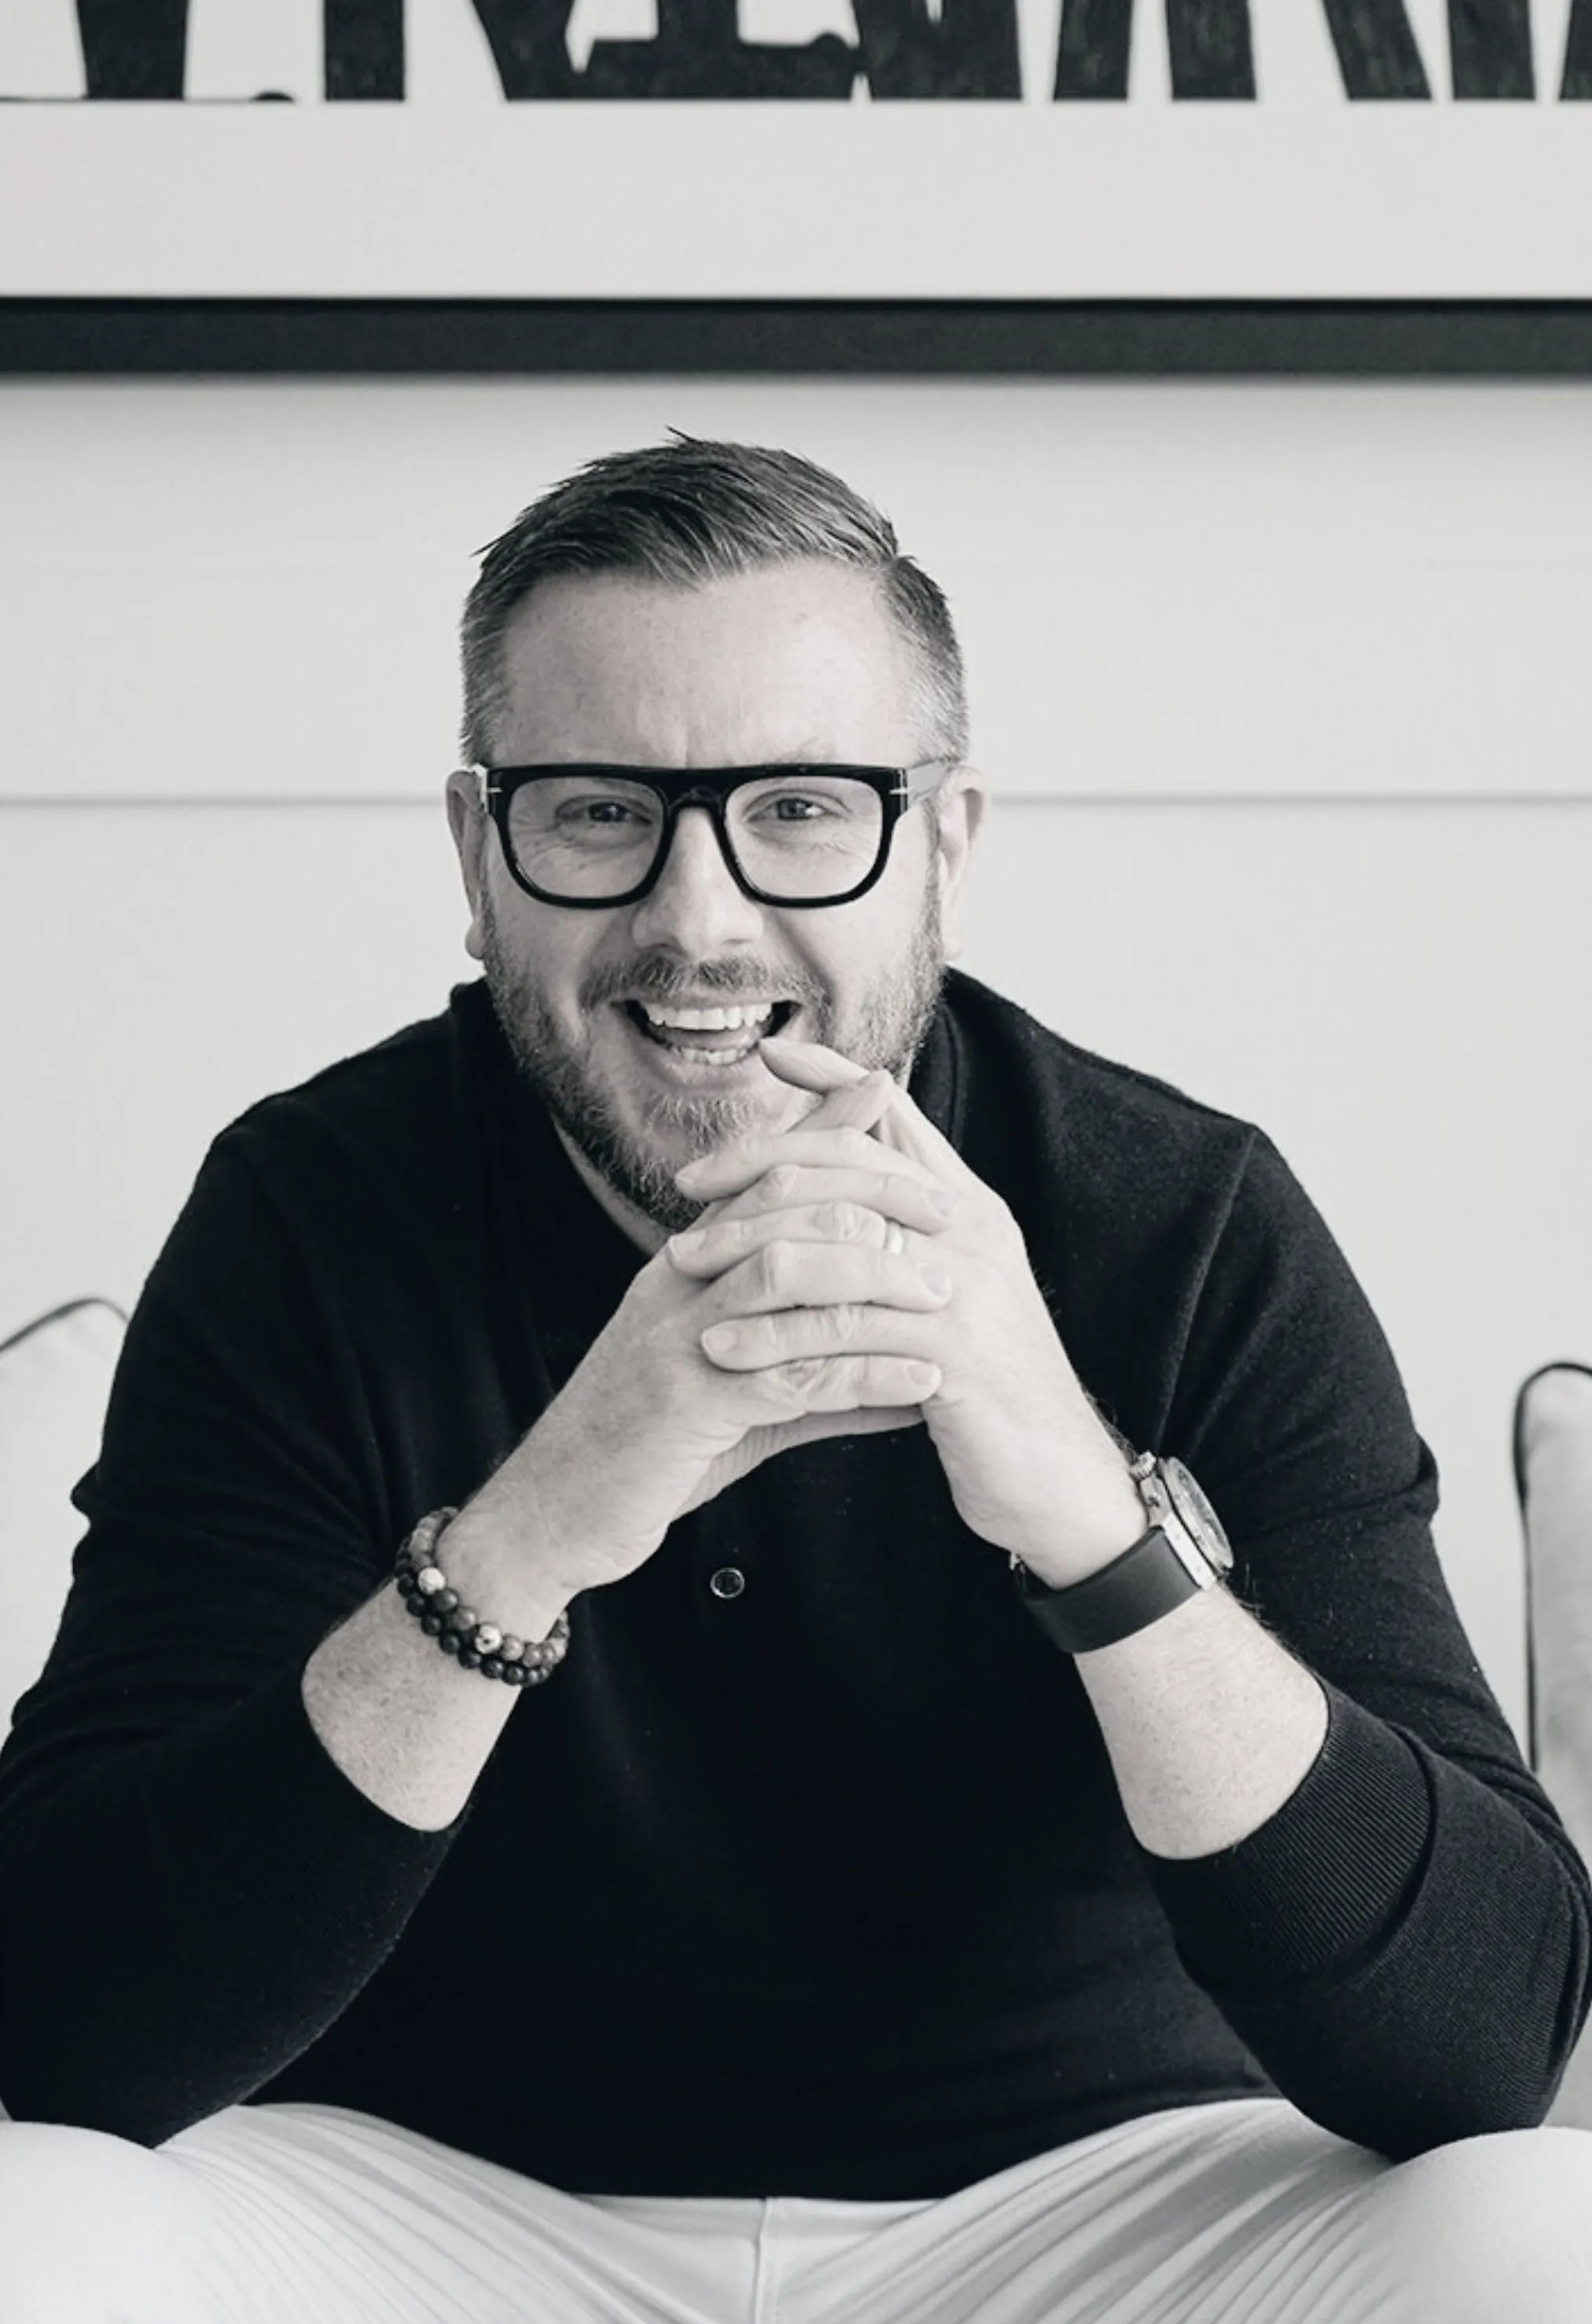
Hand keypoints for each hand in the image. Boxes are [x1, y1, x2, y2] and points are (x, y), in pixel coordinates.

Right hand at [458, 1067, 952, 1605]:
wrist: (556, 1512)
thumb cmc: (649, 1450)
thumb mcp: (733, 1393)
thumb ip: (815, 1371)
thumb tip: (909, 1369)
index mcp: (682, 1268)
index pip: (756, 1178)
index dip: (820, 1132)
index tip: (886, 1094)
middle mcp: (675, 1284)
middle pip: (779, 1205)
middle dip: (870, 1197)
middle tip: (946, 1209)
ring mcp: (676, 1338)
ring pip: (784, 1274)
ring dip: (873, 1278)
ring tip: (943, 1293)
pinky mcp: (684, 1403)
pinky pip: (787, 1375)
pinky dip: (861, 1374)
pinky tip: (918, 1385)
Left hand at [670, 1038, 1144, 1584]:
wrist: (1059, 1479)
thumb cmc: (989, 1390)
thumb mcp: (953, 1296)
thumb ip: (906, 1238)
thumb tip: (850, 1193)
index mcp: (968, 1206)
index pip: (897, 1117)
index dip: (836, 1076)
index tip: (772, 1053)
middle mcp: (970, 1228)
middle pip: (852, 1162)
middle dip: (760, 1165)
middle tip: (689, 1185)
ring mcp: (965, 1284)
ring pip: (837, 1237)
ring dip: (749, 1248)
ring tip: (683, 1265)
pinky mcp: (951, 1348)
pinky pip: (842, 1325)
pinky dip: (774, 1333)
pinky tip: (722, 1346)